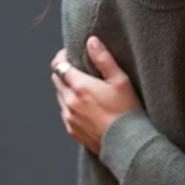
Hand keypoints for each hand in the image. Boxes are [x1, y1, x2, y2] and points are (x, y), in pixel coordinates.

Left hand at [50, 37, 143, 154]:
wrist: (128, 144)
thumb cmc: (128, 110)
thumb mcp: (120, 80)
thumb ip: (103, 59)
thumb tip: (91, 41)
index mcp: (80, 87)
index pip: (59, 65)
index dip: (62, 57)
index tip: (69, 54)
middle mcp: (70, 102)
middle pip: (57, 80)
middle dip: (65, 72)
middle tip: (80, 70)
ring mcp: (69, 118)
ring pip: (60, 97)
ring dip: (68, 90)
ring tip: (87, 90)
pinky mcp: (72, 131)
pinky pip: (66, 113)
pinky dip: (72, 106)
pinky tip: (88, 108)